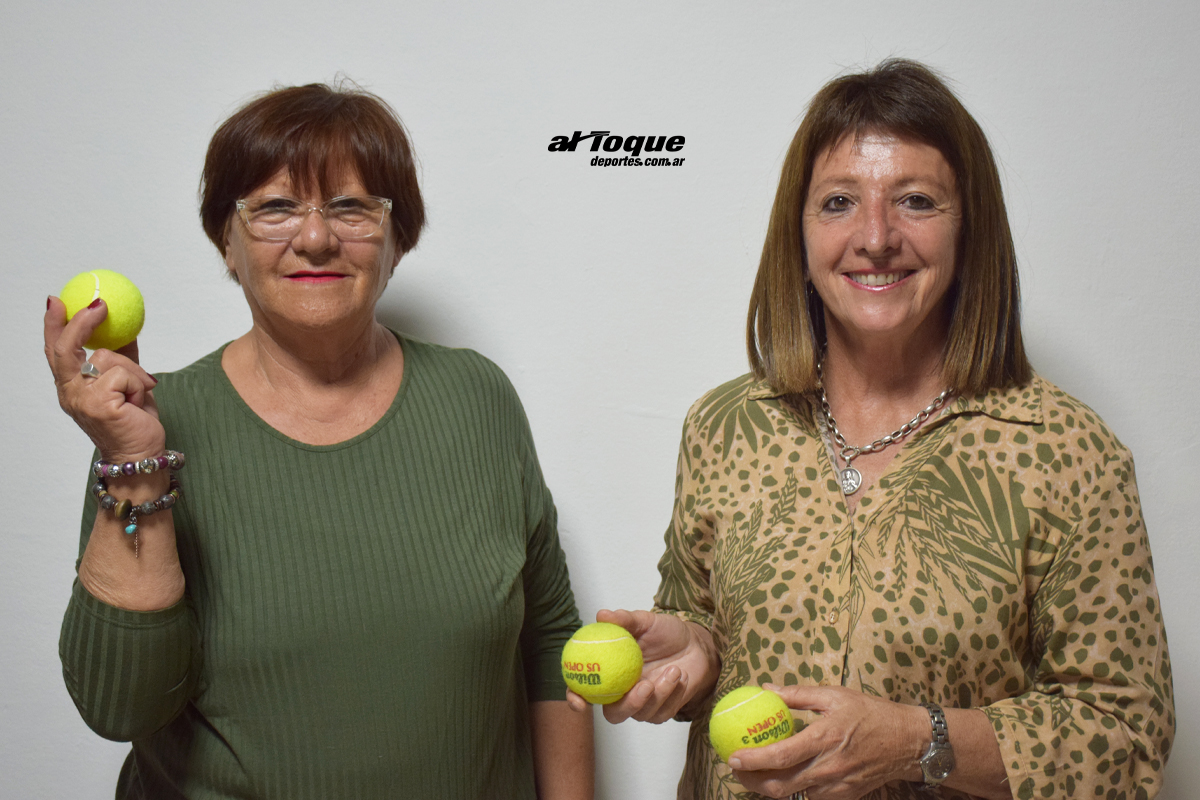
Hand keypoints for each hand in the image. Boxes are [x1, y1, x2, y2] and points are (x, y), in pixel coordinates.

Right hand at [44, 295, 163, 460]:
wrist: (142, 456)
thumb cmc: (134, 423)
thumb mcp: (127, 385)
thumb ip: (121, 360)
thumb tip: (125, 330)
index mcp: (71, 388)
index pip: (55, 352)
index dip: (53, 325)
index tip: (56, 301)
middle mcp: (70, 393)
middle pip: (66, 348)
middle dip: (80, 322)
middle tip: (100, 305)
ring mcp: (82, 399)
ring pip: (108, 357)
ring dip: (133, 370)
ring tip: (140, 392)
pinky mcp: (99, 404)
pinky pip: (124, 373)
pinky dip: (139, 383)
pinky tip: (138, 402)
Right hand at [566, 609, 719, 723]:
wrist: (695, 644)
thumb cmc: (666, 632)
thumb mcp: (647, 621)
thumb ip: (625, 620)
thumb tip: (602, 614)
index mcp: (609, 671)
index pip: (584, 689)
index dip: (576, 698)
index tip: (579, 701)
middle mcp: (622, 691)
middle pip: (613, 714)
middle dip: (629, 704)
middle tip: (645, 686)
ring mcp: (642, 704)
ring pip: (642, 714)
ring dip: (660, 693)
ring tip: (674, 670)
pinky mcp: (662, 711)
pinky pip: (664, 712)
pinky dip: (673, 693)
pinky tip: (680, 676)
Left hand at [728, 685, 926, 799]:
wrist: (908, 742)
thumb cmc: (871, 713)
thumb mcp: (834, 695)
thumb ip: (797, 694)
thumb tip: (766, 687)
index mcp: (824, 738)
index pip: (780, 755)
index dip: (752, 760)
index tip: (732, 756)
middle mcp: (828, 768)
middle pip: (779, 785)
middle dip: (751, 781)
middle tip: (736, 769)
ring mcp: (837, 786)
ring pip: (793, 795)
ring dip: (769, 787)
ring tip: (753, 773)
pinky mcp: (844, 796)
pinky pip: (811, 797)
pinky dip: (793, 789)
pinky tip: (783, 776)